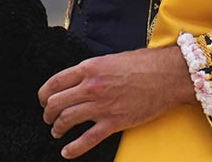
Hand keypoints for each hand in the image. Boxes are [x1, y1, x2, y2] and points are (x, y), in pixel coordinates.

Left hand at [38, 46, 195, 158]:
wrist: (168, 75)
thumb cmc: (145, 64)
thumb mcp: (113, 58)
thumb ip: (94, 69)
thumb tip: (81, 79)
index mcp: (91, 68)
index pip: (55, 82)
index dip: (44, 94)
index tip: (43, 100)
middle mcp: (92, 86)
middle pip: (56, 102)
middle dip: (47, 113)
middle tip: (48, 117)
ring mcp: (102, 106)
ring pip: (67, 120)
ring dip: (57, 128)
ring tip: (56, 131)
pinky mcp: (114, 122)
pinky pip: (87, 139)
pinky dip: (73, 148)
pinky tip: (67, 152)